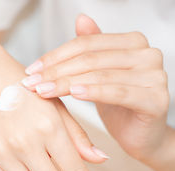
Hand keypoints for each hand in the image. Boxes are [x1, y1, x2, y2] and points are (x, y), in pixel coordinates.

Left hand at [23, 14, 169, 164]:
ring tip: (43, 91)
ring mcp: (155, 76)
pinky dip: (93, 92)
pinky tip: (73, 94)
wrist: (140, 135)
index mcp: (133, 42)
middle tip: (31, 83)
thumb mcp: (99, 73)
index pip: (86, 44)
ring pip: (100, 75)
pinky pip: (118, 92)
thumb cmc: (117, 104)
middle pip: (90, 59)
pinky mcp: (156, 100)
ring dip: (66, 83)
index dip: (56, 56)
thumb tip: (80, 18)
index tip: (32, 70)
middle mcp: (148, 54)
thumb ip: (92, 48)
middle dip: (56, 72)